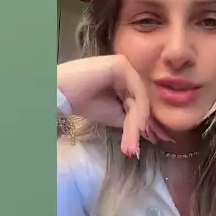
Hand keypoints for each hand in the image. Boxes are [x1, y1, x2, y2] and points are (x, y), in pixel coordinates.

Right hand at [57, 55, 172, 155]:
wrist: (60, 94)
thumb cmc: (84, 104)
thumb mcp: (115, 115)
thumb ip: (134, 120)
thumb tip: (155, 134)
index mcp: (127, 81)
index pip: (141, 103)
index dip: (146, 125)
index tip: (150, 144)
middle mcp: (129, 71)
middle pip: (142, 102)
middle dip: (141, 128)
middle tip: (134, 150)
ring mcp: (126, 65)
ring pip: (140, 98)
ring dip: (137, 124)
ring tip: (132, 144)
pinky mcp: (121, 64)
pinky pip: (136, 91)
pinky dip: (138, 111)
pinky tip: (136, 128)